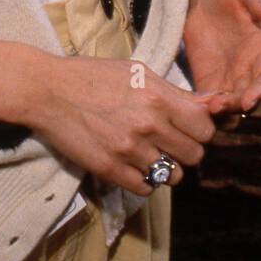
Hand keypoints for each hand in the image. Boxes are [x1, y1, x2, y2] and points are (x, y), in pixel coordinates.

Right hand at [29, 55, 215, 196]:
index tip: (187, 129)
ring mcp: (129, 149)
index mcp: (157, 97)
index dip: (199, 130)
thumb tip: (212, 104)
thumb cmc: (92, 75)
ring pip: (172, 176)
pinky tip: (133, 165)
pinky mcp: (110, 169)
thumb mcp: (137, 72)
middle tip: (167, 142)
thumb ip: (174, 92)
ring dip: (164, 167)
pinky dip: (143, 180)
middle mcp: (148, 124)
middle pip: (194, 155)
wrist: (48, 91)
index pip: (205, 128)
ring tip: (149, 155)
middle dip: (184, 150)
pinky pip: (145, 188)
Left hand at [183, 0, 260, 115]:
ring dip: (221, 110)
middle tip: (219, 105)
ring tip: (207, 107)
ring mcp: (228, 76)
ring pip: (230, 103)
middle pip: (248, 97)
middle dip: (237, 105)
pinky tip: (192, 105)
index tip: (249, 100)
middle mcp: (248, 69)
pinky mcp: (207, 78)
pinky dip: (203, 106)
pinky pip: (208, 99)